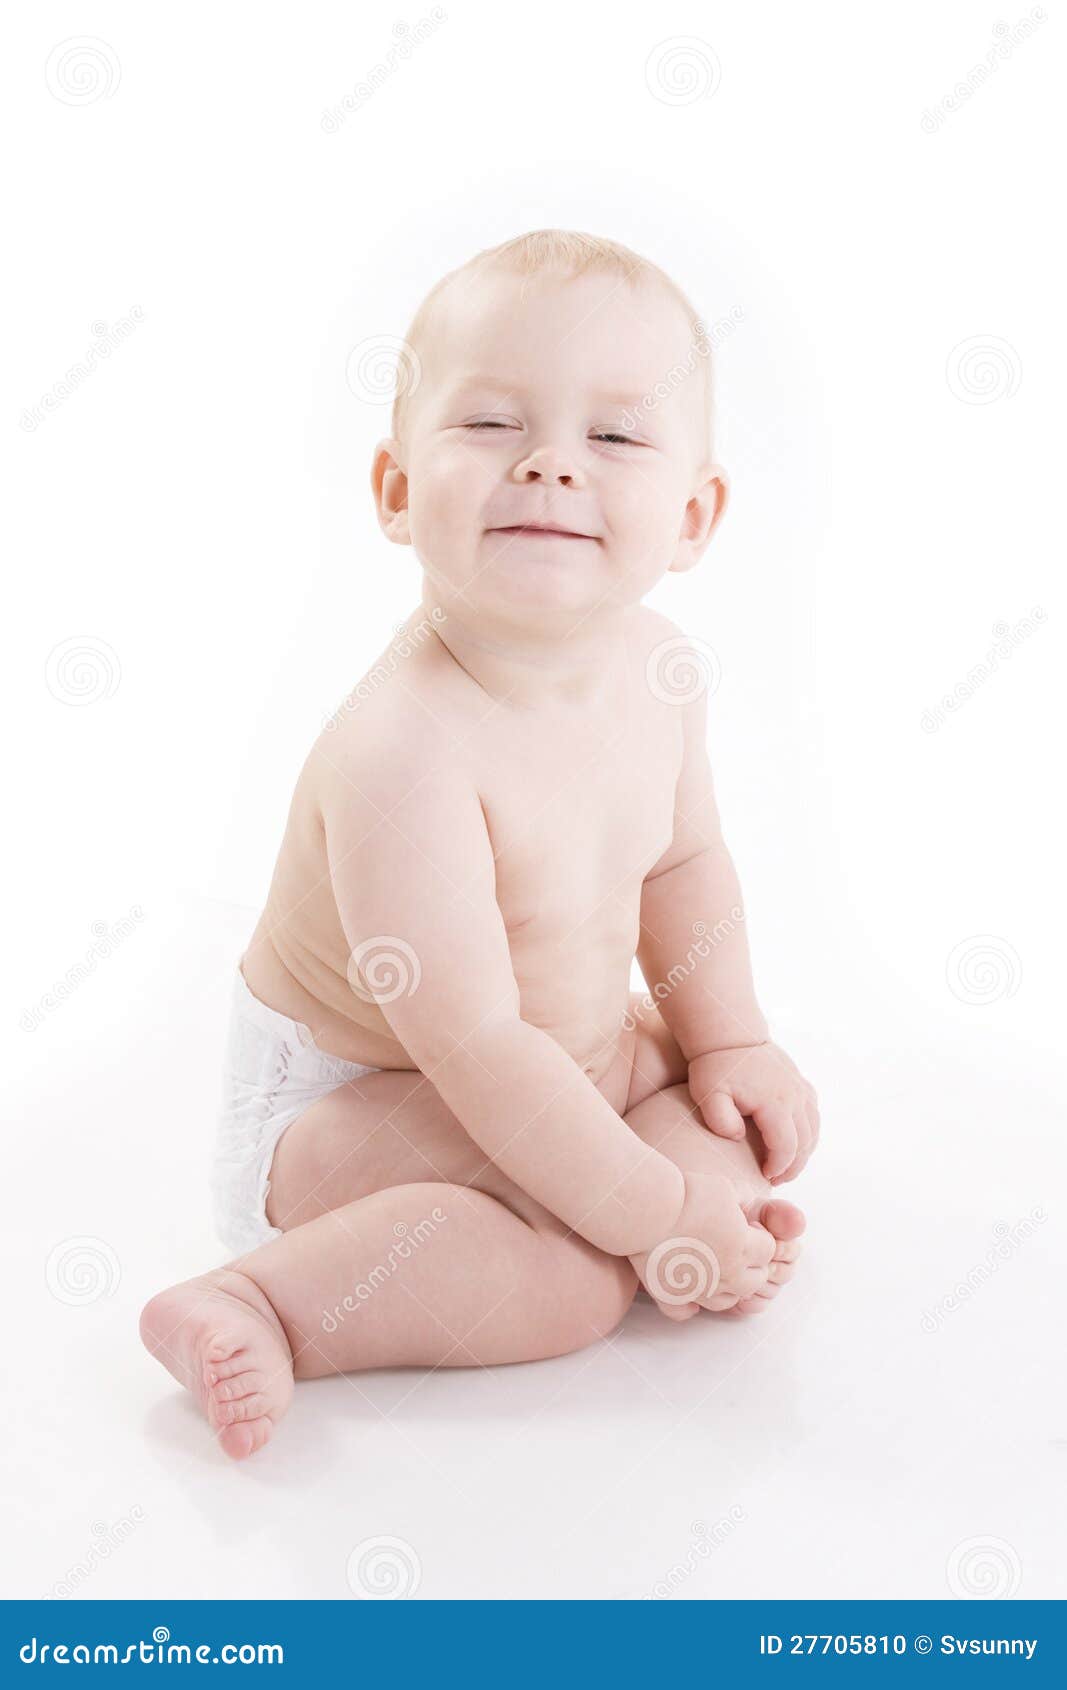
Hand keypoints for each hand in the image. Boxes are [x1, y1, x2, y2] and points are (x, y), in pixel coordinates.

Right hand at [628, 1170, 777, 1319]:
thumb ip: (744, 1199)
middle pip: (756, 1279)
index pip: (768, 1250)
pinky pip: (686, 1312)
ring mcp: (701, 1288)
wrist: (650, 1210)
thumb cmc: (687, 1195)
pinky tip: (689, 1291)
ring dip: (728, 1287)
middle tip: (734, 1245)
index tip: (746, 1225)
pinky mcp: (673, 1294)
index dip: (760, 1236)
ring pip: (728, 1301)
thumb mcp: (725, 1187)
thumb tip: (750, 1206)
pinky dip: (690, 1305)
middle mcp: (727, 1273)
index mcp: (743, 1246)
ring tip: (715, 1268)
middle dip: (752, 1263)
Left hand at [688, 1043, 819, 1182]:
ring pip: (813, 1130)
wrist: (729, 1034)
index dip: (779, 1167)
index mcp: (775, 1102)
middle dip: (793, 1166)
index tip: (765, 1177)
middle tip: (775, 1179)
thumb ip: (720, 1120)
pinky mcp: (800, 1083)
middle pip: (805, 1142)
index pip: (787, 1147)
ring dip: (803, 1152)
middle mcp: (795, 1096)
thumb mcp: (708, 1094)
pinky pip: (813, 1115)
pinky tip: (792, 1142)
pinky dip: (808, 1133)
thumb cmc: (715, 1066)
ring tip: (784, 1166)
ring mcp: (800, 1088)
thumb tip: (739, 1137)